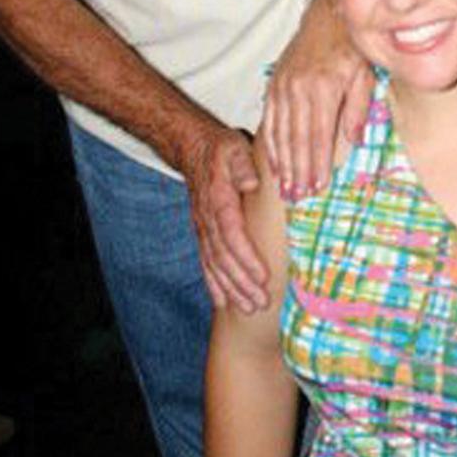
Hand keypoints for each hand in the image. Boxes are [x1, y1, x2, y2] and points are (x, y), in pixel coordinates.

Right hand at [179, 123, 266, 311]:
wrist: (192, 149)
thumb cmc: (221, 149)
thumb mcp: (235, 147)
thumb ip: (243, 164)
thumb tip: (251, 182)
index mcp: (219, 200)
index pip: (233, 235)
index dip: (247, 258)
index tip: (263, 277)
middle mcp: (208, 220)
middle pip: (224, 258)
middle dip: (242, 284)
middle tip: (262, 303)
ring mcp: (203, 229)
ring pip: (215, 265)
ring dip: (232, 289)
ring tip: (250, 308)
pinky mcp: (203, 234)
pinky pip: (206, 263)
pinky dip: (214, 284)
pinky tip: (224, 302)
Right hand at [263, 12, 371, 200]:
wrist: (327, 16)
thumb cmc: (351, 47)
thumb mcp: (364, 75)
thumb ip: (358, 108)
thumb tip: (353, 141)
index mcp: (324, 87)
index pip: (319, 134)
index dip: (318, 162)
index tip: (318, 186)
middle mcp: (299, 88)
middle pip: (297, 138)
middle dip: (297, 170)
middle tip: (297, 195)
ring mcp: (283, 85)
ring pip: (280, 131)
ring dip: (282, 162)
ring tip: (284, 187)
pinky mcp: (275, 83)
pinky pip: (270, 118)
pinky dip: (270, 142)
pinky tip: (273, 161)